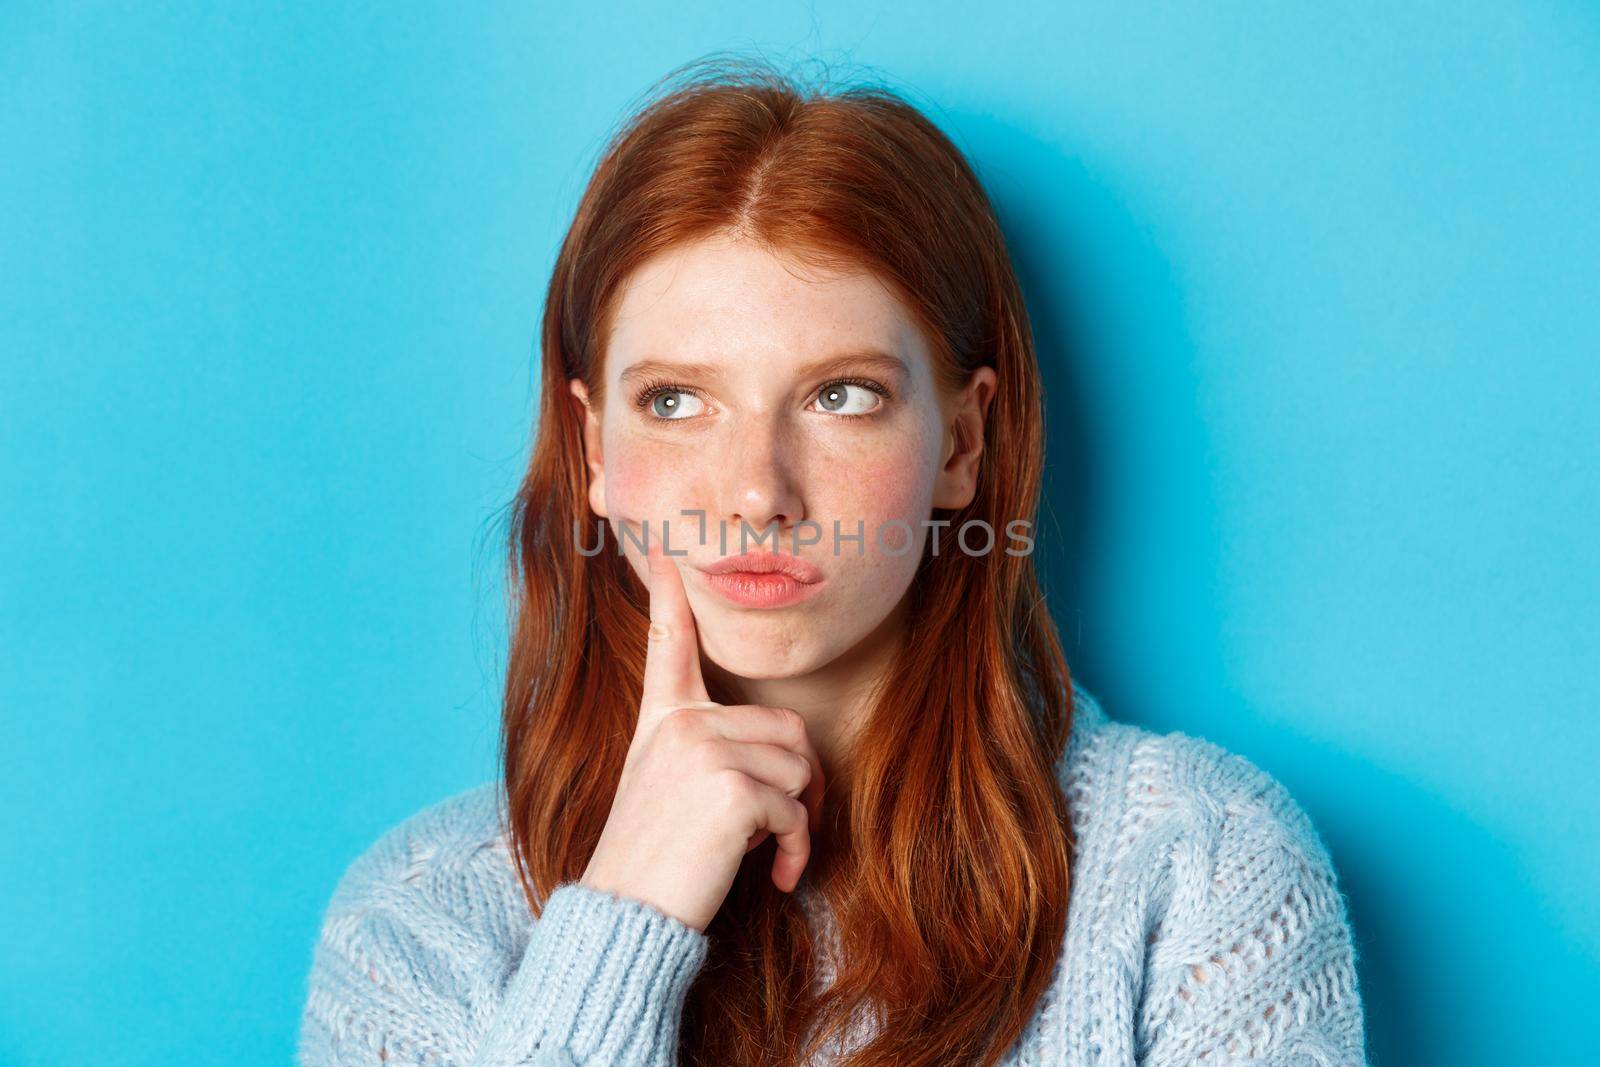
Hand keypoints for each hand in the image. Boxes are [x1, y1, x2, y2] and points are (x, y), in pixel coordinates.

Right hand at [578, 535, 825, 932]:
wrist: (628, 916)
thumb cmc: (653, 861)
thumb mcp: (667, 789)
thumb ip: (711, 753)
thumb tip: (792, 754)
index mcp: (663, 720)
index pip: (670, 644)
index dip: (669, 596)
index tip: (668, 552)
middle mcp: (682, 723)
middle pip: (788, 727)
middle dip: (800, 782)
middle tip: (783, 829)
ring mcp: (704, 750)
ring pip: (800, 767)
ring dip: (800, 821)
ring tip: (767, 855)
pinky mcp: (731, 788)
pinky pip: (798, 810)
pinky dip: (800, 851)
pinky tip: (777, 878)